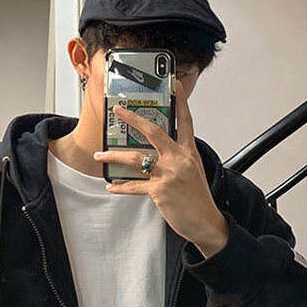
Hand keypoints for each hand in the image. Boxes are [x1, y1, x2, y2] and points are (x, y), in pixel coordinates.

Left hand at [93, 80, 228, 257]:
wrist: (206, 222)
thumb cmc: (198, 198)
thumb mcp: (192, 171)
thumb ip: (177, 157)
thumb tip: (157, 151)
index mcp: (189, 152)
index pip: (185, 121)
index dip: (180, 101)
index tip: (174, 85)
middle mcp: (179, 159)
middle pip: (153, 131)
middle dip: (133, 119)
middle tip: (119, 111)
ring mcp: (169, 174)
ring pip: (136, 158)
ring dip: (114, 156)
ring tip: (100, 156)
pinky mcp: (160, 191)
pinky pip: (134, 185)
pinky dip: (120, 186)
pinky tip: (111, 185)